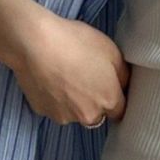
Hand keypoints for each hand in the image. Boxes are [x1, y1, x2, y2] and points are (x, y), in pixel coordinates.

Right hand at [0, 0, 130, 126]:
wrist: (35, 43)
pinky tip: (50, 78)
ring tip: (64, 75)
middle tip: (85, 77)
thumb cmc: (76, 43)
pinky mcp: (42, 111)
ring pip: (74, 112)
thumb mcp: (112, 51)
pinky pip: (54, 107)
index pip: (120, 110)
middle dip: (94, 100)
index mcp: (108, 101)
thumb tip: (124, 84)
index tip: (109, 85)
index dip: (115, 97)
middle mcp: (88, 115)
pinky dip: (53, 97)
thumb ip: (123, 74)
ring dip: (73, 100)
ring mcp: (64, 116)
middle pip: (97, 114)